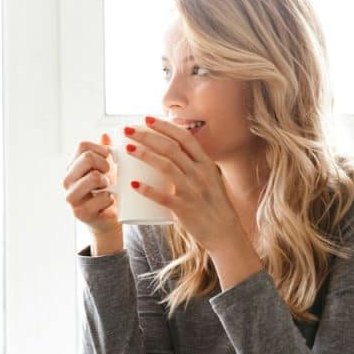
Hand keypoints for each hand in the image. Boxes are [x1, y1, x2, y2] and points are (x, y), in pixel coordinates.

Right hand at [63, 133, 120, 235]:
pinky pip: (104, 197)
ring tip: (107, 188)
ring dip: (107, 182)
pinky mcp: (80, 212)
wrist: (107, 219)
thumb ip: (104, 152)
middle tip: (108, 174)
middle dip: (105, 164)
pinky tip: (108, 203)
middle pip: (87, 158)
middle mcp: (67, 180)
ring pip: (94, 177)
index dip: (101, 149)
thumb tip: (105, 134)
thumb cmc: (106, 191)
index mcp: (71, 167)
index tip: (108, 159)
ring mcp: (71, 197)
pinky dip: (112, 199)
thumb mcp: (106, 169)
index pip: (82, 146)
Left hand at [123, 117, 243, 251]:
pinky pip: (163, 197)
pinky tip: (133, 184)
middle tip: (128, 130)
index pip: (185, 138)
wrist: (225, 233)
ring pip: (166, 167)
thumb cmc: (213, 205)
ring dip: (145, 155)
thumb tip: (170, 153)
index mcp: (205, 164)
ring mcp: (192, 191)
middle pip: (171, 148)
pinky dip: (148, 189)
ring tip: (128, 149)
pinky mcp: (184, 209)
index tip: (147, 119)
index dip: (165, 126)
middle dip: (148, 136)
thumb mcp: (208, 179)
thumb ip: (193, 166)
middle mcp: (200, 174)